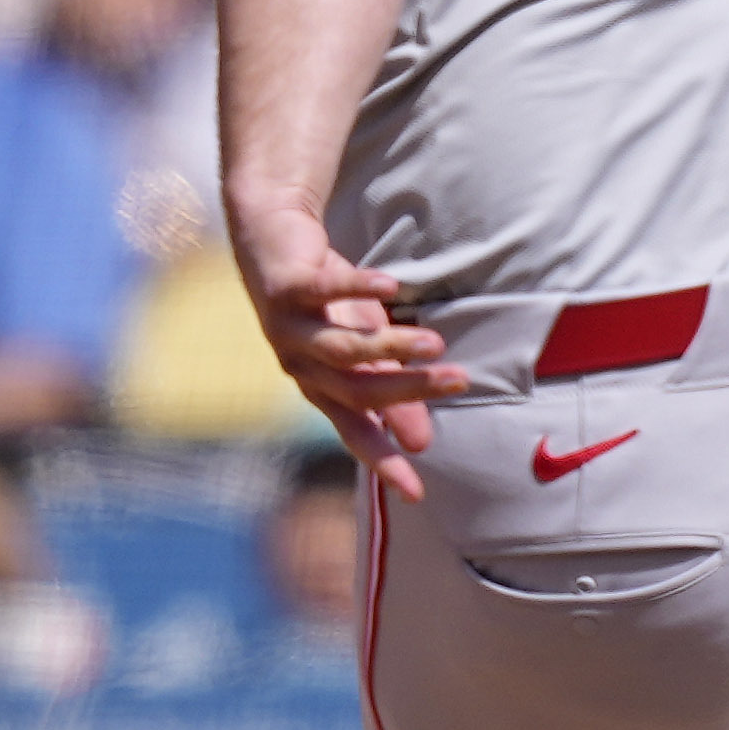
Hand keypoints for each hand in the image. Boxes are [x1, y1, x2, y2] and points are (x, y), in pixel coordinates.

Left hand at [231, 191, 466, 497]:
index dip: (382, 461)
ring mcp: (288, 328)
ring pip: (342, 350)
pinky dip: (357, 289)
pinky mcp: (285, 288)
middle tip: (458, 382)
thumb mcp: (366, 344)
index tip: (414, 492)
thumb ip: (390, 388)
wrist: (270, 237)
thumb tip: (421, 443)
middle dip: (408, 391)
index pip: (354, 432)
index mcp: (319, 385)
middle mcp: (300, 364)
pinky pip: (323, 292)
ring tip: (435, 342)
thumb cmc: (324, 298)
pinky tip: (392, 287)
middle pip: (356, 390)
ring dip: (391, 347)